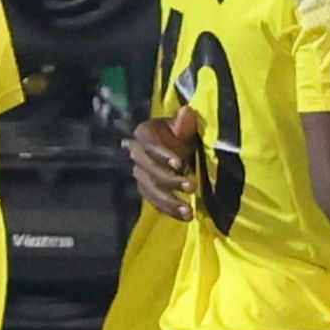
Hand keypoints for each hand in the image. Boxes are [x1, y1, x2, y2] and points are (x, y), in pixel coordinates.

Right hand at [129, 106, 198, 220]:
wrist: (184, 146)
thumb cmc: (185, 132)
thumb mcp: (187, 125)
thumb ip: (185, 123)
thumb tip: (186, 112)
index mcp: (144, 133)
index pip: (148, 144)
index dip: (162, 154)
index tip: (180, 163)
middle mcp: (136, 154)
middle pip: (147, 169)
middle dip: (169, 180)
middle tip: (192, 187)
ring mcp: (141, 174)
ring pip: (150, 189)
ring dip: (169, 201)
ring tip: (188, 212)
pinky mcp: (149, 190)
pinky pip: (155, 202)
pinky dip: (169, 210)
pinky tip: (184, 217)